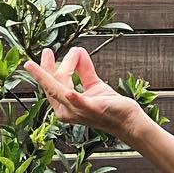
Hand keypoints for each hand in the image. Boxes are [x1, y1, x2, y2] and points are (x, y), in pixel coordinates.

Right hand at [20, 45, 143, 140]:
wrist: (127, 121)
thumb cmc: (109, 106)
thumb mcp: (93, 85)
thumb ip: (84, 69)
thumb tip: (77, 51)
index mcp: (65, 106)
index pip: (50, 85)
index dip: (45, 68)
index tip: (47, 51)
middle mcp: (67, 112)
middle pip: (51, 85)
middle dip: (47, 67)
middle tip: (47, 51)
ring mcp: (78, 112)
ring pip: (58, 90)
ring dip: (50, 74)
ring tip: (46, 56)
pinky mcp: (93, 110)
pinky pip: (81, 104)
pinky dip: (74, 98)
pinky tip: (69, 93)